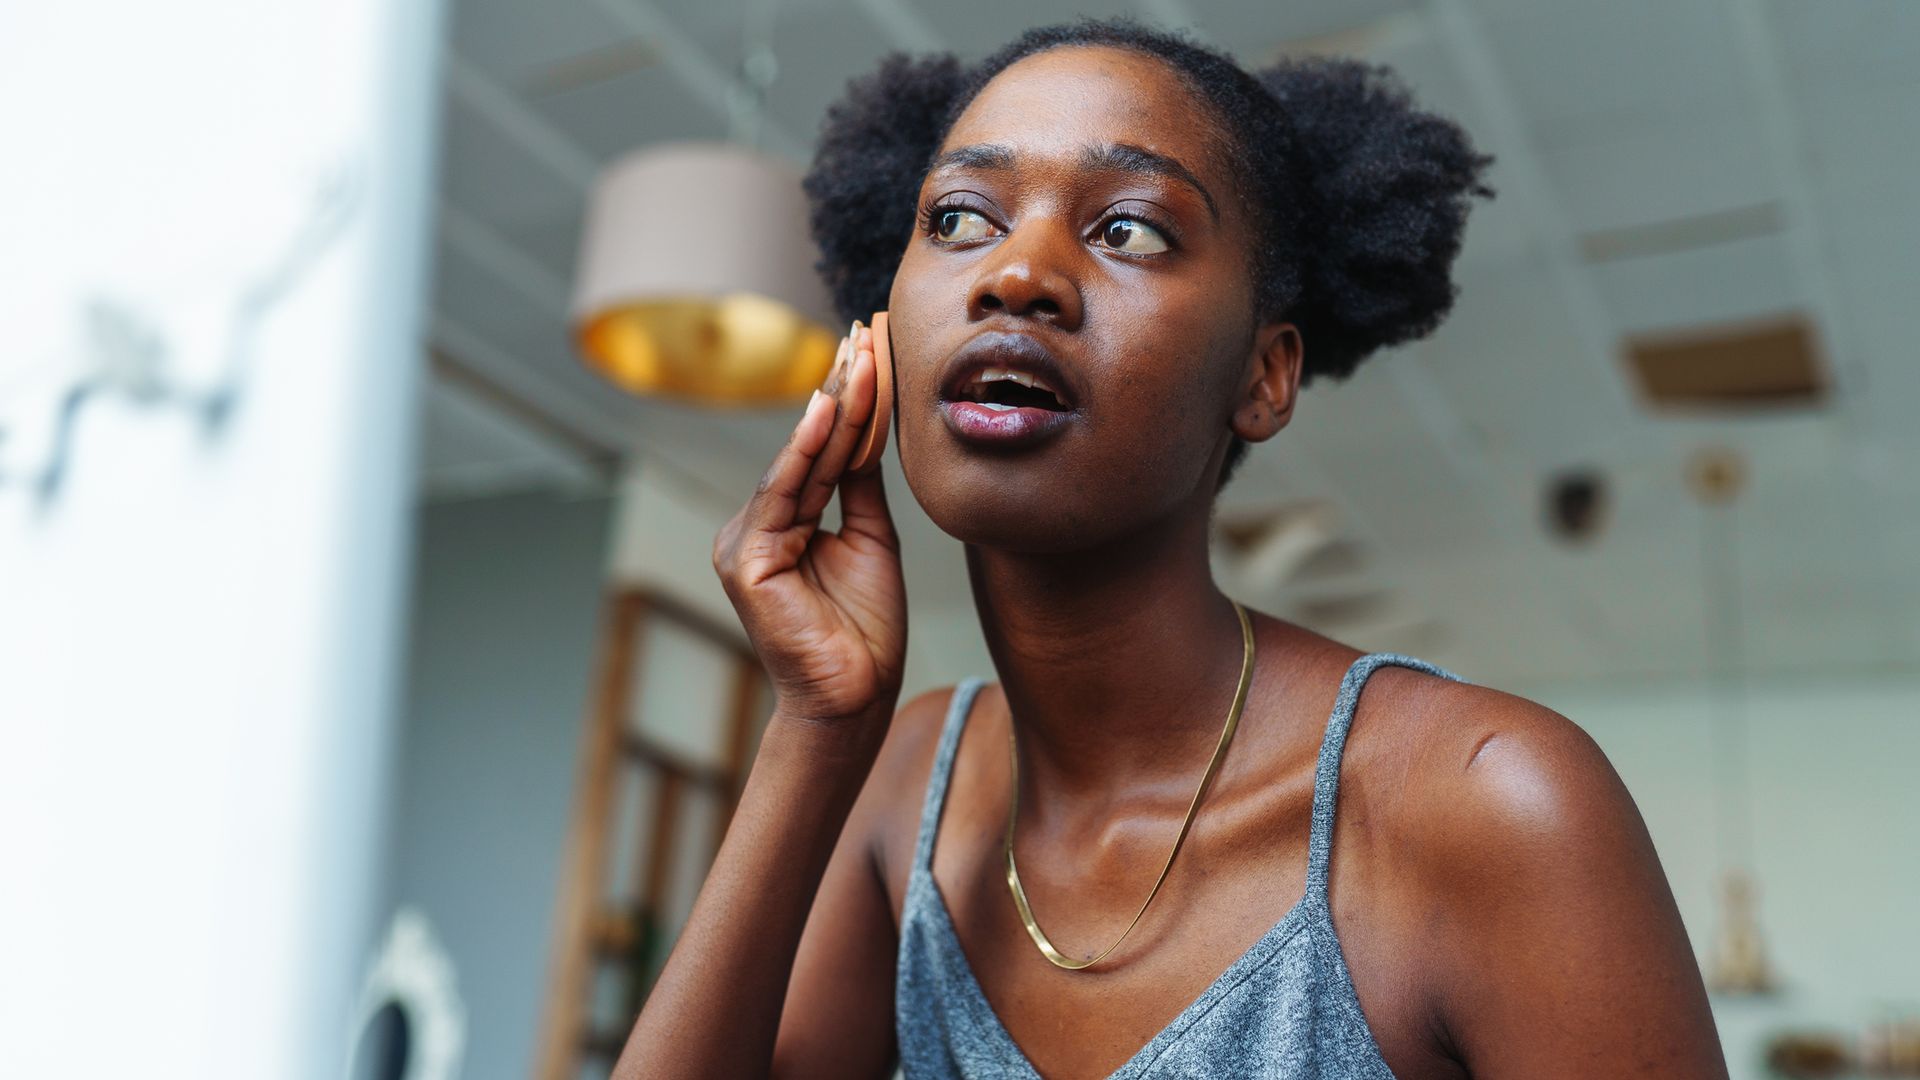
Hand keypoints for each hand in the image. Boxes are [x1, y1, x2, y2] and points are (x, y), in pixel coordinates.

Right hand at [712, 324, 906, 732]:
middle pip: (811, 445)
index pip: (824, 448)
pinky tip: (827, 410)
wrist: (854, 697)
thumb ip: (858, 485)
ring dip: (833, 406)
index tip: (873, 346)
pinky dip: (806, 450)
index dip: (851, 399)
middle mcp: (758, 525)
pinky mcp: (745, 559)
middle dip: (842, 387)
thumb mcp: (870, 539)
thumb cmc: (865, 629)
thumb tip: (867, 427)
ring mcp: (746, 540)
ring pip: (800, 460)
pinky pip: (783, 493)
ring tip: (860, 356)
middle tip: (868, 330)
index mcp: (783, 522)